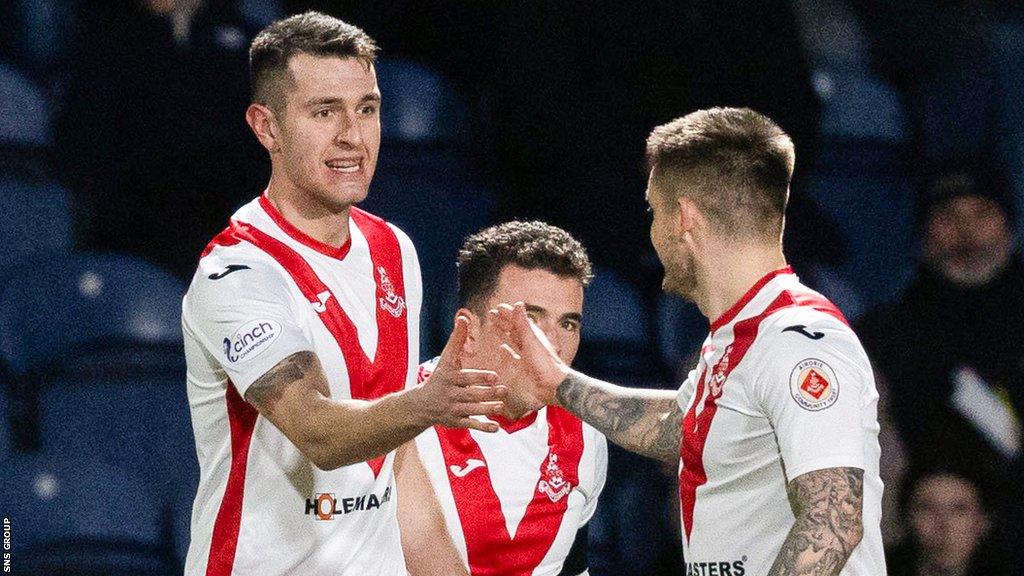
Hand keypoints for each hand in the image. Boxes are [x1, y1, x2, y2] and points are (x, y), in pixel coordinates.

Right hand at [413, 316, 505, 431]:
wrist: (422, 404)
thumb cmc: (440, 377)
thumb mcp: (446, 359)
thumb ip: (457, 340)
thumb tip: (463, 317)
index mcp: (449, 378)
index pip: (465, 377)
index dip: (479, 377)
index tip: (494, 375)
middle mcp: (451, 394)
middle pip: (470, 395)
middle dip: (487, 393)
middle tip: (503, 390)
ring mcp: (453, 409)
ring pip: (472, 410)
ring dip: (487, 409)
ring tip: (501, 406)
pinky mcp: (456, 422)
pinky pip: (470, 425)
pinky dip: (483, 427)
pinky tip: (496, 428)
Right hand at [489, 302, 569, 406]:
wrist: (552, 384)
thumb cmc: (544, 362)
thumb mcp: (531, 340)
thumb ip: (523, 323)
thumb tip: (518, 304)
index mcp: (532, 334)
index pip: (518, 319)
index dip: (508, 313)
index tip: (498, 307)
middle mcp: (529, 342)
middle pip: (513, 328)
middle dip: (502, 321)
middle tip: (491, 314)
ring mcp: (526, 353)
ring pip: (512, 339)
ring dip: (502, 332)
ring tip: (492, 326)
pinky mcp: (523, 365)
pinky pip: (512, 354)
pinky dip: (506, 350)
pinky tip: (501, 348)